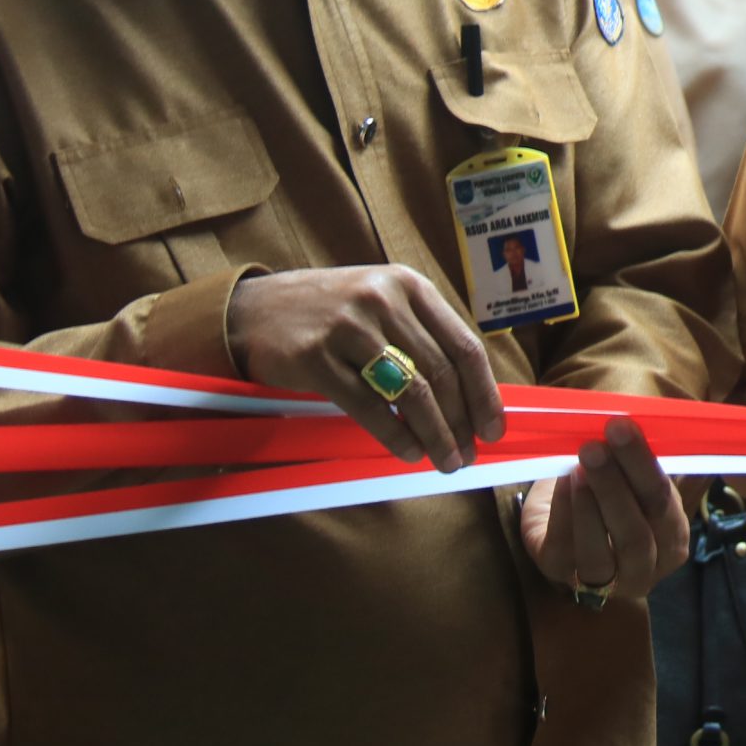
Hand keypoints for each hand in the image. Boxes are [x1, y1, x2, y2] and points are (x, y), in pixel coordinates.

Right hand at [227, 265, 505, 472]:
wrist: (251, 309)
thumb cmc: (329, 312)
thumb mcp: (381, 304)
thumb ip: (421, 336)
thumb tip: (469, 395)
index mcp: (409, 286)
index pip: (464, 344)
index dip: (484, 392)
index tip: (494, 427)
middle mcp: (383, 300)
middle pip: (441, 372)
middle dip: (461, 420)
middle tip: (469, 453)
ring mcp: (348, 327)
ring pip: (410, 390)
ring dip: (434, 433)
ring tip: (444, 460)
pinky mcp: (314, 356)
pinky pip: (367, 406)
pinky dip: (394, 434)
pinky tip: (407, 451)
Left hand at [519, 418, 692, 602]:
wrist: (563, 515)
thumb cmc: (613, 491)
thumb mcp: (638, 480)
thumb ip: (655, 460)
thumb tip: (673, 421)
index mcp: (671, 543)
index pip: (664, 508)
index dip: (645, 468)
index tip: (624, 428)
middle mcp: (643, 571)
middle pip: (635, 537)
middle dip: (615, 488)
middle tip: (596, 446)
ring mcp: (601, 583)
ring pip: (599, 554)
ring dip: (589, 505)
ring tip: (578, 464)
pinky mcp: (559, 574)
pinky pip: (563, 548)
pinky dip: (564, 513)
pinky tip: (563, 481)